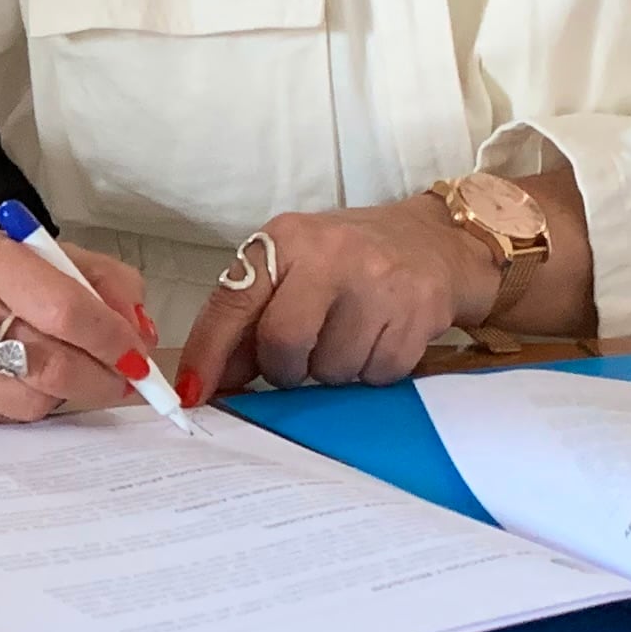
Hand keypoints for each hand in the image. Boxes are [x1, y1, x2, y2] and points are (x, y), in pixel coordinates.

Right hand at [0, 218, 155, 423]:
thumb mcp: (31, 248)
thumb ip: (97, 279)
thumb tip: (141, 332)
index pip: (65, 310)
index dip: (114, 339)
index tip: (139, 354)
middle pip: (52, 368)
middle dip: (102, 379)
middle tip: (124, 377)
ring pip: (30, 404)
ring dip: (64, 394)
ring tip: (63, 370)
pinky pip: (1, 418)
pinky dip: (25, 402)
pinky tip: (18, 378)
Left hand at [177, 199, 498, 398]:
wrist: (437, 244)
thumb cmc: (349, 261)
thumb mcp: (294, 269)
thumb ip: (249, 318)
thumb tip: (208, 380)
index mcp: (288, 239)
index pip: (234, 301)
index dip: (209, 353)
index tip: (193, 392)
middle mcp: (332, 255)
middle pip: (283, 345)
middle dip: (286, 369)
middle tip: (300, 360)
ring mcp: (380, 284)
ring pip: (332, 369)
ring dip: (332, 370)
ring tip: (348, 337)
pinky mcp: (419, 314)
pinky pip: (377, 375)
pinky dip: (371, 370)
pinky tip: (380, 339)